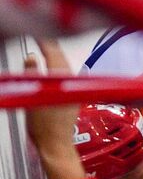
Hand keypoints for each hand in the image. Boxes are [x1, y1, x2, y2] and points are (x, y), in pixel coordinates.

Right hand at [23, 42, 84, 178]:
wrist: (55, 145)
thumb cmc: (44, 127)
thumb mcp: (31, 96)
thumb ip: (33, 74)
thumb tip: (33, 58)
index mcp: (63, 80)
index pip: (54, 52)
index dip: (45, 40)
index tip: (36, 32)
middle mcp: (72, 83)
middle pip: (61, 57)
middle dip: (50, 46)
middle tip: (39, 37)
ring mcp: (74, 90)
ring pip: (64, 66)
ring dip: (54, 56)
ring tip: (43, 48)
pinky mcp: (72, 97)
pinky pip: (65, 75)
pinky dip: (56, 67)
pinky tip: (51, 68)